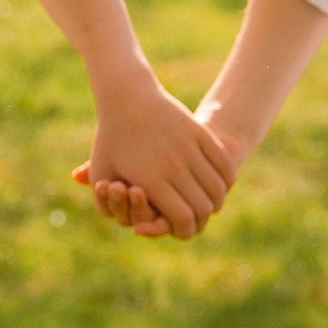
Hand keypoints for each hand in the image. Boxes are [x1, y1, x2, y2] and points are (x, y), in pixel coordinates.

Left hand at [75, 81, 233, 240]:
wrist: (128, 97)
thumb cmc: (110, 141)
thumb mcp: (102, 174)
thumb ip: (111, 207)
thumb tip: (135, 229)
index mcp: (151, 180)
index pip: (182, 218)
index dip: (185, 230)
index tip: (183, 230)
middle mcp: (175, 166)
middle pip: (203, 207)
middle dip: (201, 220)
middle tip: (196, 221)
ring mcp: (190, 148)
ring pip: (217, 188)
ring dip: (215, 201)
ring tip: (209, 205)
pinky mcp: (200, 133)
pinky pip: (223, 165)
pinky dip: (225, 180)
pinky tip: (218, 185)